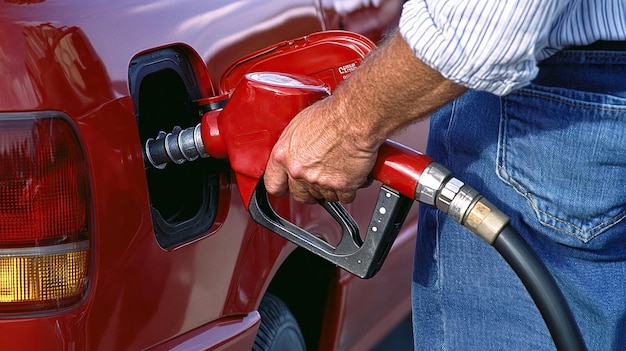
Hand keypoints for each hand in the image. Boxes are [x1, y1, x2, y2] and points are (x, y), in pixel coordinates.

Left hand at [264, 95, 378, 203]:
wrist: (354, 117)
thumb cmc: (331, 115)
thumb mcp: (299, 125)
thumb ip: (293, 146)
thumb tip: (295, 152)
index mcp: (283, 155)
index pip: (273, 184)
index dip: (282, 187)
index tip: (287, 187)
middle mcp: (298, 171)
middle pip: (300, 195)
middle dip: (309, 191)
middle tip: (318, 178)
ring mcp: (319, 181)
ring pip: (324, 196)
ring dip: (331, 188)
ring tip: (338, 169)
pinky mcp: (341, 186)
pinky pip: (344, 197)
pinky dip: (349, 188)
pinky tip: (351, 174)